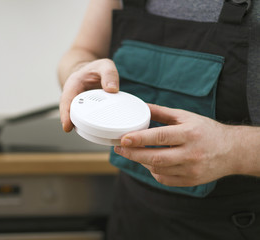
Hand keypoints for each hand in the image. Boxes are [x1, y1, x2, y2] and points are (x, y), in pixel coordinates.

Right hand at [60, 58, 118, 131]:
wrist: (92, 71)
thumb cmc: (96, 69)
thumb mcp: (105, 65)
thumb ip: (109, 74)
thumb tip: (112, 89)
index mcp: (74, 84)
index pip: (66, 100)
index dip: (65, 114)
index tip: (67, 125)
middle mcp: (73, 96)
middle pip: (68, 111)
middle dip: (70, 122)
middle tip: (75, 131)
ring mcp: (78, 104)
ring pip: (75, 117)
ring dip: (79, 126)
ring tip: (88, 134)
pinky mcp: (84, 110)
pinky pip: (84, 118)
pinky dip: (88, 125)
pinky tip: (96, 132)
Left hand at [114, 104, 240, 186]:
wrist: (232, 151)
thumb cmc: (206, 130)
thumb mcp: (185, 116)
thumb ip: (161, 112)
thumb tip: (140, 106)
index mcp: (190, 134)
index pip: (160, 137)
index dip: (139, 139)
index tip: (123, 139)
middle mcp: (191, 154)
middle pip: (155, 158)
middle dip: (133, 154)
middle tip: (118, 148)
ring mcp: (191, 170)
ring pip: (158, 169)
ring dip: (141, 162)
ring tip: (133, 153)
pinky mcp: (190, 181)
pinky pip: (164, 179)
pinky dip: (153, 171)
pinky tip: (149, 162)